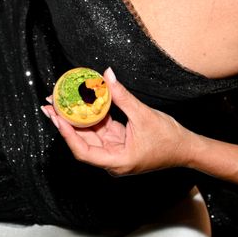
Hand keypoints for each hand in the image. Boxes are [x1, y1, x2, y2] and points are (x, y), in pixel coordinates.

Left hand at [41, 67, 191, 175]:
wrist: (186, 149)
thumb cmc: (169, 139)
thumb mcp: (144, 115)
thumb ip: (122, 96)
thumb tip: (106, 76)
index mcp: (117, 161)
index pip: (84, 151)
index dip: (68, 134)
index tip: (57, 117)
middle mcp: (112, 159)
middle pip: (82, 142)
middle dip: (65, 122)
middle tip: (51, 104)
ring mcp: (115, 151)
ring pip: (90, 134)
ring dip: (76, 118)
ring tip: (60, 101)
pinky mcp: (119, 142)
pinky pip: (102, 129)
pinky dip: (93, 116)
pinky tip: (82, 102)